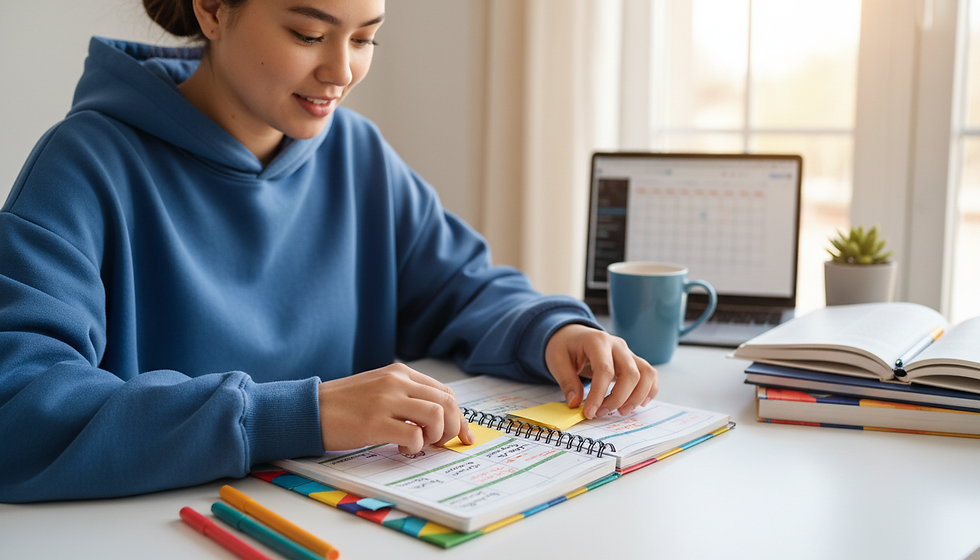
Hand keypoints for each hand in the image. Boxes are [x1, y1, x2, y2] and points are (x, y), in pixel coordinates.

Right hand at [317, 363, 474, 453]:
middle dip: (453, 427)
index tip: (462, 435)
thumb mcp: (379, 389)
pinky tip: (401, 448)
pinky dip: (416, 446)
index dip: (459, 416)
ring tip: (418, 443)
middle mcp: (397, 382)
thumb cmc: (345, 404)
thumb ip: (406, 396)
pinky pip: (414, 434)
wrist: (309, 409)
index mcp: (400, 372)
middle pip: (447, 402)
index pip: (445, 391)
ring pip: (437, 415)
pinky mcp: (375, 422)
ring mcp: (386, 400)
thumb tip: (439, 419)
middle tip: (441, 443)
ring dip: (436, 436)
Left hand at [545, 324, 658, 418]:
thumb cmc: (565, 347)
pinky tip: (638, 403)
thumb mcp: (557, 361)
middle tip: (601, 413)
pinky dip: (649, 390)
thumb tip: (576, 403)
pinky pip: (650, 374)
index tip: (590, 412)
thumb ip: (567, 382)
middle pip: (630, 373)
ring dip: (637, 397)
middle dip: (618, 398)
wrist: (572, 335)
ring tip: (621, 412)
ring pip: (645, 374)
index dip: (598, 394)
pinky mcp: (633, 361)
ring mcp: (628, 352)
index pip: (604, 370)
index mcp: (597, 341)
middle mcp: (617, 345)